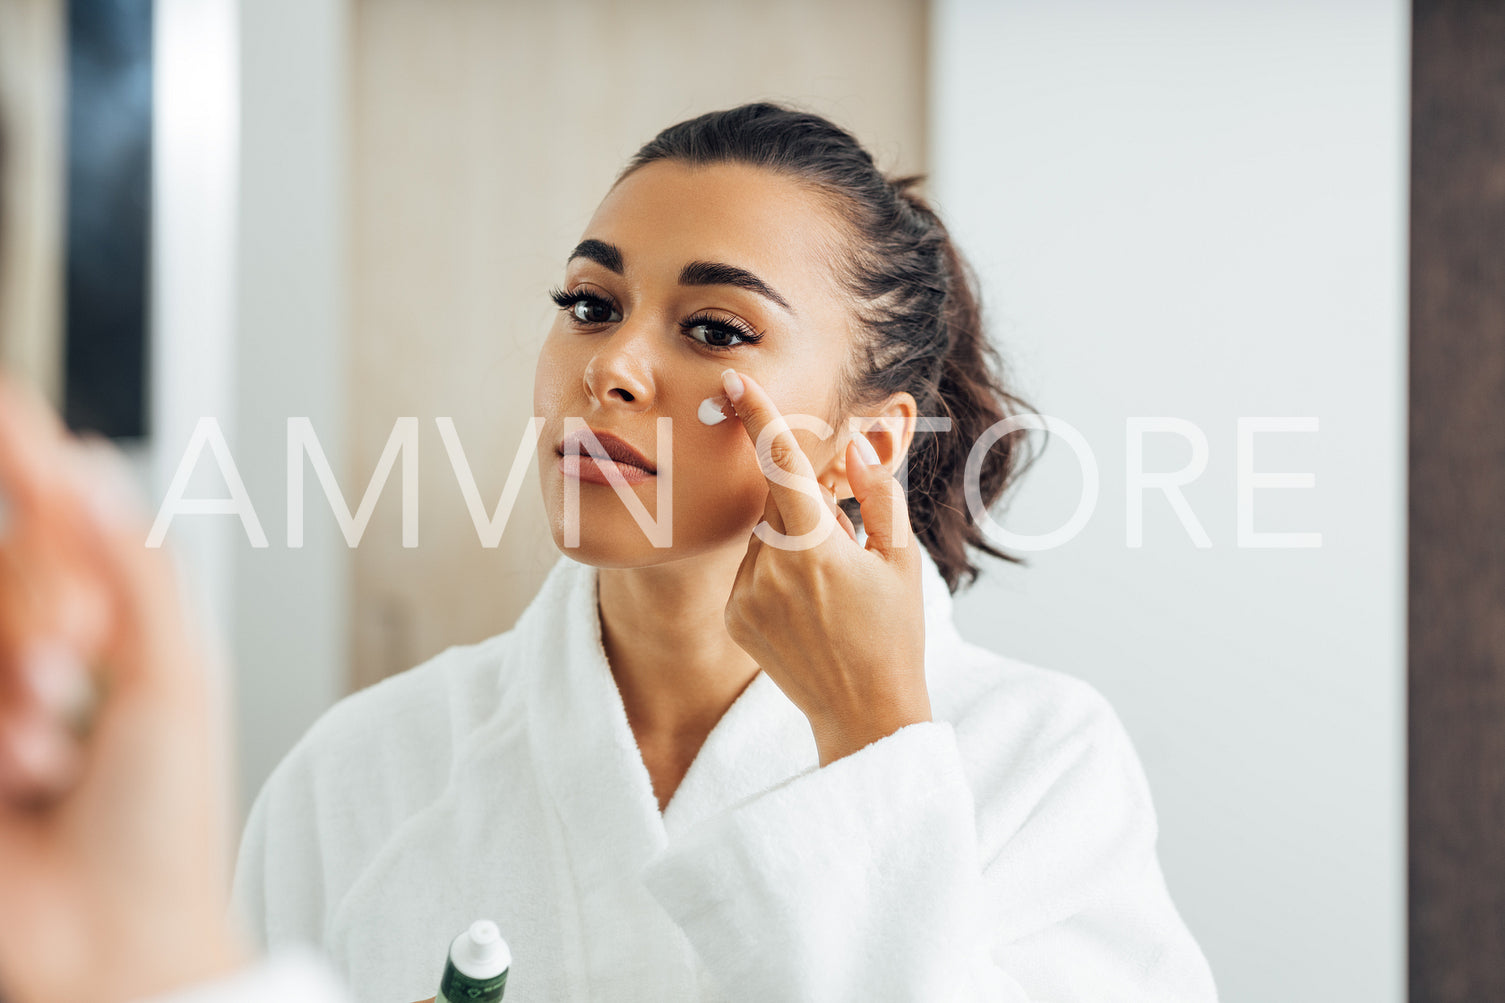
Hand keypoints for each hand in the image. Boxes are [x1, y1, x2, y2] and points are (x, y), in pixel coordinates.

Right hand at [0, 375, 249, 1002]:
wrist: (119, 938)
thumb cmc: (165, 824)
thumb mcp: (174, 681)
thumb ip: (134, 571)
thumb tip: (93, 471)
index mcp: (110, 629)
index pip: (53, 521)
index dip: (23, 456)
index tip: (8, 403)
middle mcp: (37, 654)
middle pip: (12, 565)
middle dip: (39, 605)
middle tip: (75, 668)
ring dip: (14, 680)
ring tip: (49, 752)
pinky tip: (23, 775)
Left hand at [719, 368, 931, 766]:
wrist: (863, 714)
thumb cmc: (894, 633)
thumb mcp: (901, 559)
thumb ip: (878, 494)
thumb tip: (856, 445)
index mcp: (814, 548)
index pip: (781, 466)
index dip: (757, 417)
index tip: (733, 382)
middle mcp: (769, 568)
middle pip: (778, 504)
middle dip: (809, 505)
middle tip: (848, 541)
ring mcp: (745, 594)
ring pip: (764, 537)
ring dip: (793, 542)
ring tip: (831, 590)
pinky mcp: (733, 616)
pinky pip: (751, 570)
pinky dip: (777, 571)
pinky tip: (809, 608)